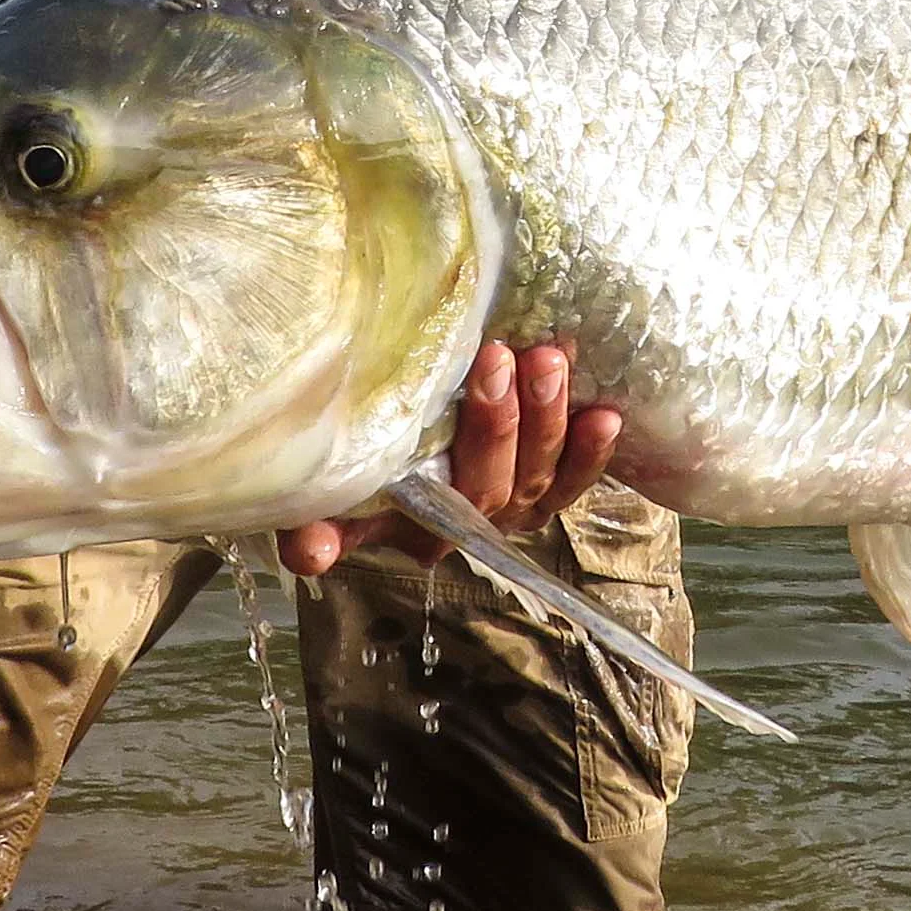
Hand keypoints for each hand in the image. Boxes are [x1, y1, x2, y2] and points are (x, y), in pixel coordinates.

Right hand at [279, 340, 620, 577]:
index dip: (368, 534)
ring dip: (546, 417)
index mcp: (415, 524)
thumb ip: (324, 515)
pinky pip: (578, 475)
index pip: (397, 528)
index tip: (329, 535)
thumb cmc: (388, 435)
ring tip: (549, 358)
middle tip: (496, 357)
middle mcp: (470, 520)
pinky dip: (592, 450)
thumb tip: (306, 552)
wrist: (439, 400)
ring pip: (538, 472)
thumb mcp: (351, 471)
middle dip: (494, 424)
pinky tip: (604, 414)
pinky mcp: (555, 481)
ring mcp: (517, 501)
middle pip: (488, 487)